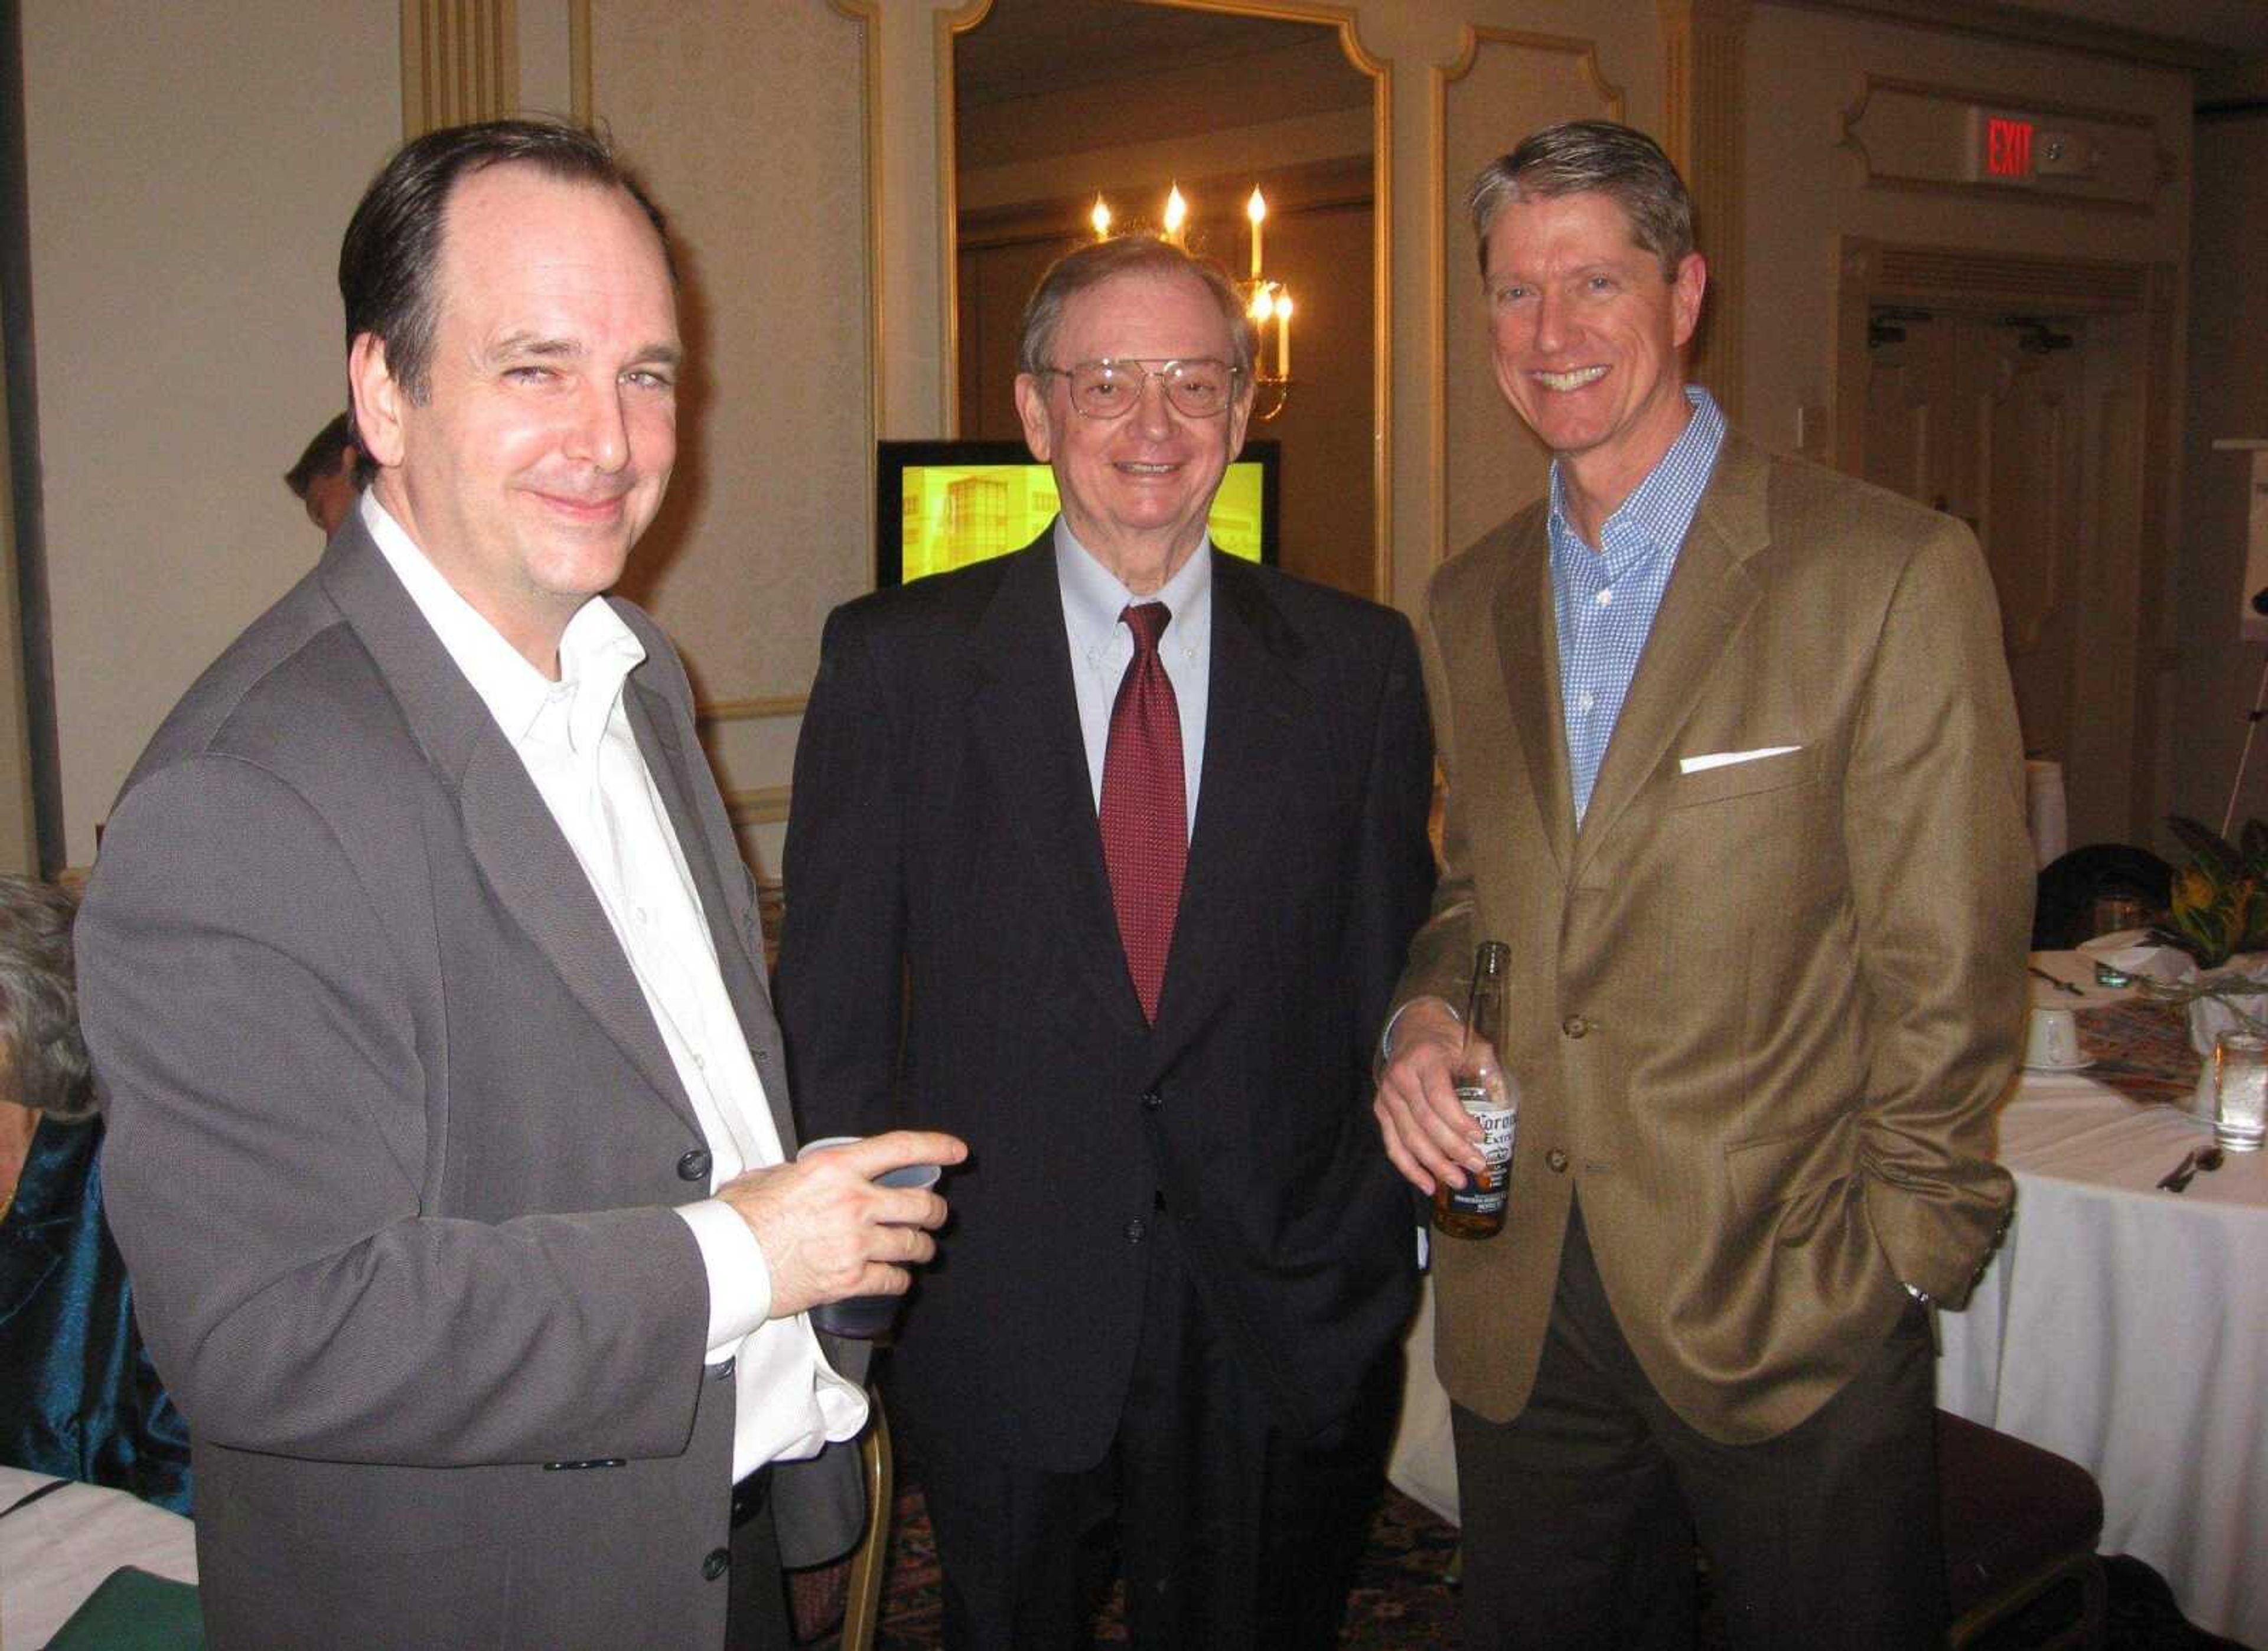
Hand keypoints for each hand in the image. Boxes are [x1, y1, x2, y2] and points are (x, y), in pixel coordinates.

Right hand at [716, 1130, 967, 1320]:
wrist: (729, 1261)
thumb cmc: (741, 1219)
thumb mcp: (769, 1176)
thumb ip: (795, 1172)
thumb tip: (794, 1174)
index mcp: (835, 1169)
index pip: (900, 1148)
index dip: (935, 1147)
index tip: (956, 1152)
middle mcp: (853, 1202)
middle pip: (919, 1204)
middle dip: (936, 1211)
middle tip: (936, 1214)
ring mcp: (856, 1242)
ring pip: (913, 1243)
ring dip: (922, 1247)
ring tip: (920, 1248)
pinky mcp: (851, 1278)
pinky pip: (893, 1279)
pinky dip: (899, 1280)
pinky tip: (896, 1279)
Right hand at [1373, 997, 1487, 1195]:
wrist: (1413, 1028)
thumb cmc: (1446, 1039)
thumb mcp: (1472, 1044)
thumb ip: (1488, 1068)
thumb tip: (1502, 1102)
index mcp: (1425, 1060)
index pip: (1439, 1096)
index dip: (1458, 1120)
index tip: (1481, 1136)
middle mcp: (1401, 1078)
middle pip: (1425, 1122)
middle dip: (1452, 1149)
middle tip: (1476, 1166)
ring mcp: (1387, 1096)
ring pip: (1408, 1137)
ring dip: (1433, 1164)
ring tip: (1457, 1181)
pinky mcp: (1381, 1109)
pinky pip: (1393, 1144)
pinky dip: (1408, 1167)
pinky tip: (1426, 1184)